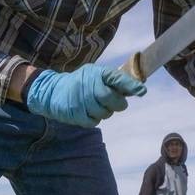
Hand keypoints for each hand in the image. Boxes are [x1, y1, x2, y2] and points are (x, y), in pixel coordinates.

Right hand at [24, 64, 146, 126]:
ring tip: (95, 104)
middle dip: (117, 103)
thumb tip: (137, 88)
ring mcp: (82, 101)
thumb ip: (113, 81)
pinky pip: (95, 121)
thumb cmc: (80, 82)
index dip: (130, 85)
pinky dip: (94, 118)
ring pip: (106, 112)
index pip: (116, 78)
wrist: (52, 91)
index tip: (142, 91)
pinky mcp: (77, 114)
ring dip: (105, 111)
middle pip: (113, 99)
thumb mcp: (95, 75)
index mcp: (97, 73)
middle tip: (113, 102)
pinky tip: (87, 111)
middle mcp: (90, 86)